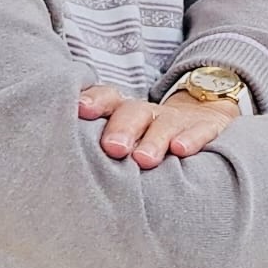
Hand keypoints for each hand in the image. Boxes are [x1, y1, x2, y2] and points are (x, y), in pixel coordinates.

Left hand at [79, 85, 240, 169]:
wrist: (203, 117)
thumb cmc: (148, 137)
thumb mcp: (125, 138)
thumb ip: (98, 146)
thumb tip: (60, 168)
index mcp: (124, 113)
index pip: (108, 99)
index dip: (95, 101)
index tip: (81, 109)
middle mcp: (149, 114)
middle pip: (133, 112)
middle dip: (122, 128)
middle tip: (113, 148)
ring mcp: (178, 121)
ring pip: (165, 124)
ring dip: (154, 140)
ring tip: (144, 159)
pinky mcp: (207, 127)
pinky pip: (201, 131)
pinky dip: (191, 139)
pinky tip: (182, 149)